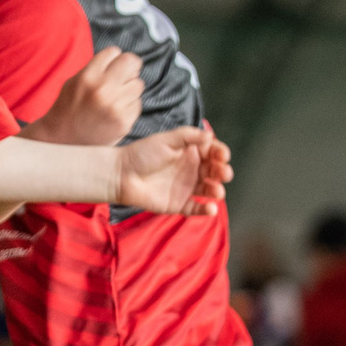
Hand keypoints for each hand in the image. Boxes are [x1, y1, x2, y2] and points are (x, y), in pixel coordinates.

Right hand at [25, 46, 141, 145]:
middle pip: (131, 63)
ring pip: (138, 84)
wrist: (62, 142)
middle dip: (128, 68)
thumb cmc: (68, 109)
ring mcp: (116, 107)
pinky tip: (114, 113)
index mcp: (88, 76)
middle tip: (121, 78)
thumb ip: (97, 69)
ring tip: (114, 100)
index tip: (111, 66)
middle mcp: (103, 89)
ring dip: (129, 89)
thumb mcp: (74, 82)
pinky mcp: (124, 122)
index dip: (114, 58)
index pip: (114, 52)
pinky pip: (137, 104)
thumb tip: (123, 59)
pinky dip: (129, 106)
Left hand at [111, 126, 232, 217]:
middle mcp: (192, 169)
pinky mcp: (179, 204)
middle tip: (224, 173)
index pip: (213, 152)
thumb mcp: (166, 140)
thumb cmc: (142, 154)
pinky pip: (197, 208)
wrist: (121, 175)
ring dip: (216, 190)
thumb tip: (210, 136)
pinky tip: (211, 208)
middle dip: (222, 172)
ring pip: (209, 190)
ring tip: (217, 191)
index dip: (220, 153)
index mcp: (191, 152)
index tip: (222, 155)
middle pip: (215, 171)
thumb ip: (188, 136)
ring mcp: (187, 187)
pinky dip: (206, 210)